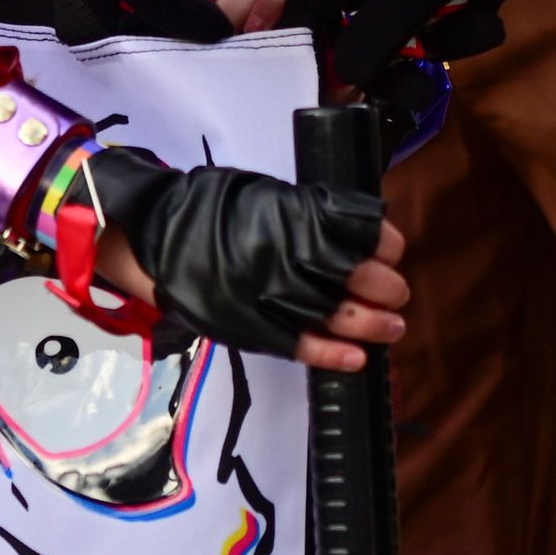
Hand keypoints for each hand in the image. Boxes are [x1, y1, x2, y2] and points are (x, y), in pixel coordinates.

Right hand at [97, 216, 406, 371]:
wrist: (158, 240)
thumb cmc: (213, 211)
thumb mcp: (267, 194)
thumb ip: (308, 210)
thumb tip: (354, 229)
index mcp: (296, 218)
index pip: (361, 231)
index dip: (384, 244)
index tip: (392, 251)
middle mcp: (290, 257)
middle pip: (358, 277)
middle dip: (386, 287)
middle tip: (397, 293)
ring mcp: (272, 297)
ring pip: (338, 316)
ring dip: (373, 325)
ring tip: (393, 328)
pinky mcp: (254, 329)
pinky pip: (301, 347)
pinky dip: (333, 356)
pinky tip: (358, 360)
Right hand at [286, 0, 531, 81]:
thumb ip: (379, 27)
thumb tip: (345, 75)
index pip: (306, 7)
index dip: (311, 52)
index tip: (337, 94)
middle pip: (360, 27)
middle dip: (395, 56)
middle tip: (415, 84)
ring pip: (414, 27)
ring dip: (450, 36)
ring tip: (482, 20)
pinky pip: (452, 15)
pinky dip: (474, 18)